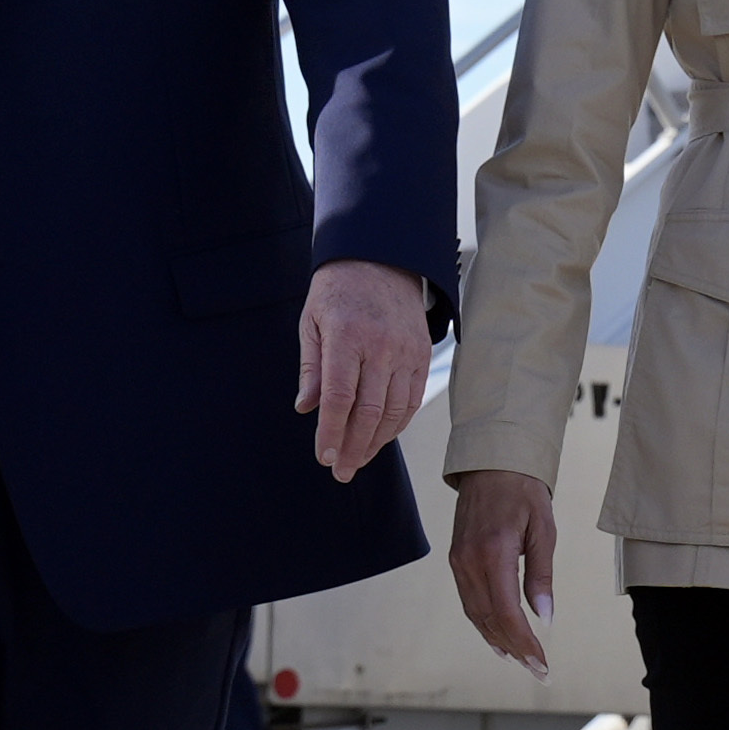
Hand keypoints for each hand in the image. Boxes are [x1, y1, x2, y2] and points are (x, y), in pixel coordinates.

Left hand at [296, 259, 433, 484]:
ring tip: (356, 460)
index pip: (339, 398)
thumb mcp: (311, 322)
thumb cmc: (337, 293)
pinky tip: (380, 438)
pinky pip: (411, 400)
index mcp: (347, 337)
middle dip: (353, 447)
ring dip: (375, 443)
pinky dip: (396, 425)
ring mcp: (406, 352)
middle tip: (339, 471)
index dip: (331, 432)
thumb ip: (311, 368)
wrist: (381, 259)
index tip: (323, 457)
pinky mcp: (422, 355)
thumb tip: (306, 409)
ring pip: (394, 411)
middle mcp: (381, 346)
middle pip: (369, 412)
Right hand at [446, 468, 557, 678]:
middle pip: (490, 619)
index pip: (507, 611)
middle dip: (515, 648)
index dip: (524, 641)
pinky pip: (469, 601)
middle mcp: (470, 561)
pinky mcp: (456, 561)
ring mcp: (459, 562)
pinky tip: (499, 637)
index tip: (542, 662)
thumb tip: (545, 616)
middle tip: (538, 670)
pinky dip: (484, 624)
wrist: (491, 465)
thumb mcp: (544, 531)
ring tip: (520, 660)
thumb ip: (542, 576)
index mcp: (494, 552)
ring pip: (476, 614)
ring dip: (498, 641)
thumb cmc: (523, 492)